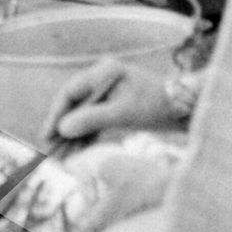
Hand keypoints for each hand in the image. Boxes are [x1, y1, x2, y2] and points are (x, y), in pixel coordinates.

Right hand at [45, 56, 183, 142]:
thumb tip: (62, 128)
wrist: (185, 109)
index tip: (46, 135)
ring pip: (82, 117)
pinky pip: (93, 123)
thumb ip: (93, 119)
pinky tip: (75, 154)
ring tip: (58, 159)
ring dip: (71, 138)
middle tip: (47, 152)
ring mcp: (108, 94)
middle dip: (61, 131)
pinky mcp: (114, 108)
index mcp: (104, 72)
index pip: (70, 92)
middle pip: (73, 106)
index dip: (55, 114)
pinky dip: (85, 139)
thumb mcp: (124, 113)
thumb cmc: (158, 104)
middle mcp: (102, 80)